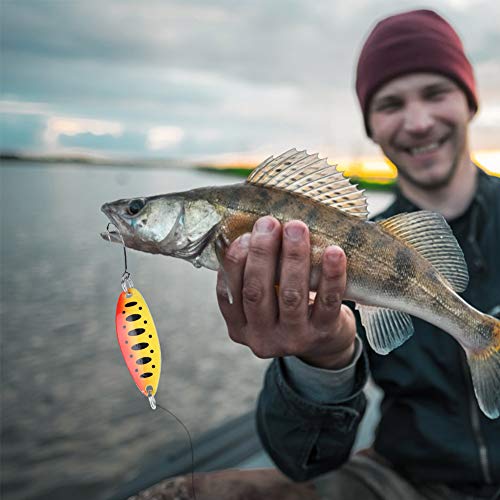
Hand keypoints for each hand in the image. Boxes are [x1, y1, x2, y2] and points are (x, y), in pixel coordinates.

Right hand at [216, 216, 356, 368]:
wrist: (325, 342)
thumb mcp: (263, 300)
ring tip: (297, 228)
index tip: (244, 234)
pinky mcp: (323, 333)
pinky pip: (328, 302)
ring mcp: (293, 338)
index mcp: (239, 327)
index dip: (234, 262)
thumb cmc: (287, 308)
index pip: (228, 294)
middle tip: (269, 222)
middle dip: (262, 253)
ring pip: (291, 295)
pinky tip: (333, 252)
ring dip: (293, 257)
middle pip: (256, 293)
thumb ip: (253, 274)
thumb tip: (251, 228)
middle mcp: (262, 337)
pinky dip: (331, 275)